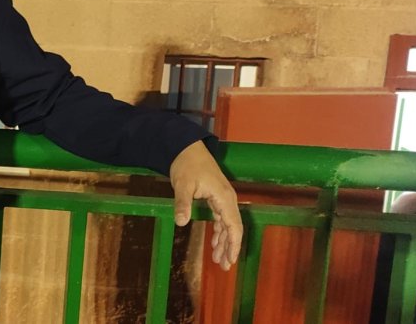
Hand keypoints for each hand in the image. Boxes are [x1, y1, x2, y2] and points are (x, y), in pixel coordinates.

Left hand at [168, 140, 241, 270]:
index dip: (234, 244)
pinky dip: (219, 231)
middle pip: (233, 228)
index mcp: (224, 198)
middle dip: (230, 248)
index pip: (234, 225)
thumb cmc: (187, 165)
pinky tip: (215, 243)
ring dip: (224, 242)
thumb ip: (183, 203)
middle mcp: (228, 199)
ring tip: (218, 259)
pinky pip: (222, 219)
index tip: (231, 260)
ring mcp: (223, 199)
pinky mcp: (216, 198)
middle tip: (224, 266)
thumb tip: (181, 222)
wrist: (187, 149)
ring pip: (228, 225)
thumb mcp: (183, 184)